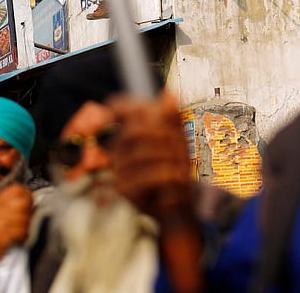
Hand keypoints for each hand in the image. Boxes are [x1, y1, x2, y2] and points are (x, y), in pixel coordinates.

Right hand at [108, 91, 193, 218]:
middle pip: (134, 131)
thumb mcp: (177, 141)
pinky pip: (147, 176)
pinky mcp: (124, 189)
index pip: (121, 111)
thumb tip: (168, 93)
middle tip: (180, 148)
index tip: (147, 107)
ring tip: (181, 167)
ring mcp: (119, 170)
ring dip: (169, 158)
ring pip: (142, 153)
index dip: (125, 105)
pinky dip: (167, 176)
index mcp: (129, 135)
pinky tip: (177, 179)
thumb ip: (172, 118)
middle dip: (163, 136)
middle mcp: (119, 151)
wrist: (173, 207)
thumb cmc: (172, 170)